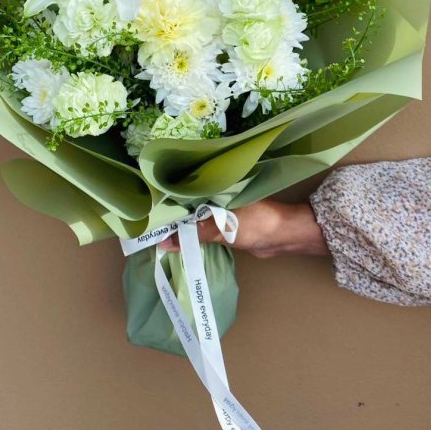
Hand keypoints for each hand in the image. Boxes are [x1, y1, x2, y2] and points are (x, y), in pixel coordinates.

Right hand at [159, 200, 328, 257]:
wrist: (284, 237)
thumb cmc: (257, 224)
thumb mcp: (223, 228)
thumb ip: (195, 233)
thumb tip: (164, 242)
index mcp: (214, 187)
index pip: (183, 190)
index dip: (165, 200)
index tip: (146, 210)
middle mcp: (214, 195)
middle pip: (186, 205)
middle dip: (169, 216)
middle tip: (146, 226)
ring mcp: (219, 210)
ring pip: (193, 218)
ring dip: (180, 228)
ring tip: (155, 235)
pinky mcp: (224, 225)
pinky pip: (202, 229)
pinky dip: (191, 235)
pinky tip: (177, 241)